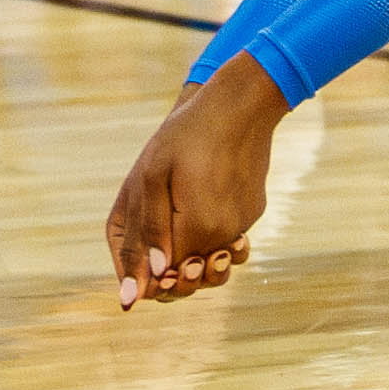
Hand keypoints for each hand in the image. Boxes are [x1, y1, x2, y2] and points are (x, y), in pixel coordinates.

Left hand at [105, 56, 286, 309]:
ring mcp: (243, 222)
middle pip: (192, 277)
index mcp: (199, 228)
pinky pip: (224, 237)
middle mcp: (226, 233)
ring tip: (177, 251)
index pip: (166, 278)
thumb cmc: (186, 134)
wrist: (240, 102)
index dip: (145, 282)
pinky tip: (195, 221)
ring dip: (190, 263)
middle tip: (155, 265)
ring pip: (210, 259)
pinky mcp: (252, 211)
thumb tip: (142, 287)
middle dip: (169, 280)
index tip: (136, 276)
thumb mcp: (150, 178)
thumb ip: (145, 235)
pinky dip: (207, 239)